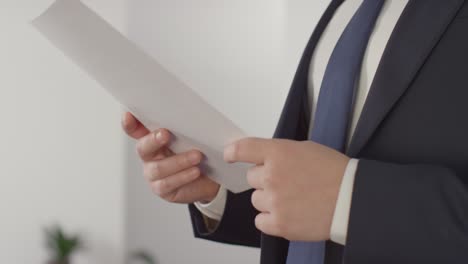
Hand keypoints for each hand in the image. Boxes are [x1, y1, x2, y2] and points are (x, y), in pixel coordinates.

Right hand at [122, 112, 219, 203]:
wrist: (209, 180)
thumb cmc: (199, 154)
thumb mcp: (196, 138)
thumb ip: (191, 129)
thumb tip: (201, 121)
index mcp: (154, 138)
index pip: (136, 129)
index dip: (129, 123)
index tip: (128, 115)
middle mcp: (150, 155)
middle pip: (143, 147)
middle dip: (153, 140)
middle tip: (166, 134)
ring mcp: (153, 173)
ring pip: (158, 168)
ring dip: (179, 161)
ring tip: (197, 156)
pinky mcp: (162, 188)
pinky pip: (167, 183)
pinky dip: (183, 176)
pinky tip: (195, 171)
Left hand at [224, 138, 349, 240]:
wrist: (351, 198)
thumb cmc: (334, 172)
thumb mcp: (306, 149)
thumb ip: (280, 153)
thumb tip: (264, 158)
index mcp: (279, 153)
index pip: (244, 148)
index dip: (233, 151)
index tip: (229, 154)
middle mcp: (272, 176)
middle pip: (251, 178)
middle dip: (265, 180)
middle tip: (287, 183)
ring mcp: (274, 201)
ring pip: (256, 200)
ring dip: (269, 200)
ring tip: (292, 199)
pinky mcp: (279, 223)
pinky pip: (260, 221)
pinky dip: (270, 219)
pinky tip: (287, 214)